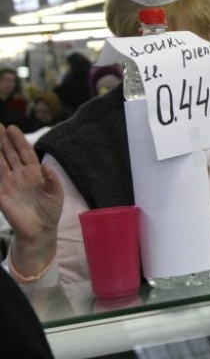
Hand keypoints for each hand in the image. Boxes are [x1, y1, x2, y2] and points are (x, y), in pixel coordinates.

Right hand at [0, 125, 62, 276]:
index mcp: (34, 173)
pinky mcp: (1, 194)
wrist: (40, 230)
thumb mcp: (56, 193)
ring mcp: (8, 183)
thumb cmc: (50, 211)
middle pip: (9, 154)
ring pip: (0, 163)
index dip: (18, 141)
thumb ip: (52, 179)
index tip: (12, 128)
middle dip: (3, 140)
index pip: (25, 152)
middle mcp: (19, 175)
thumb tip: (45, 166)